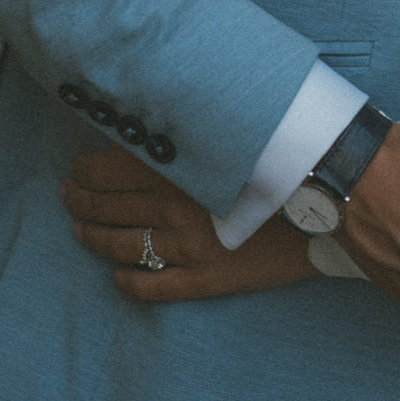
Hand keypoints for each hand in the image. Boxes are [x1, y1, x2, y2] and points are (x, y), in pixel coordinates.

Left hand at [62, 146, 312, 300]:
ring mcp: (189, 247)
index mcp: (181, 166)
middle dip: (83, 201)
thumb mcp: (237, 127)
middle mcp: (176, 207)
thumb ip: (196, 124)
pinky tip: (118, 278)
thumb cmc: (286, 150)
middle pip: (111, 206)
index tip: (77, 168)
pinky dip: (129, 283)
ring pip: (122, 246)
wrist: (330, 198)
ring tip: (80, 230)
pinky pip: (154, 286)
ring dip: (95, 238)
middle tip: (69, 195)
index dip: (87, 170)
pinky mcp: (206, 278)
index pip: (112, 169)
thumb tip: (164, 114)